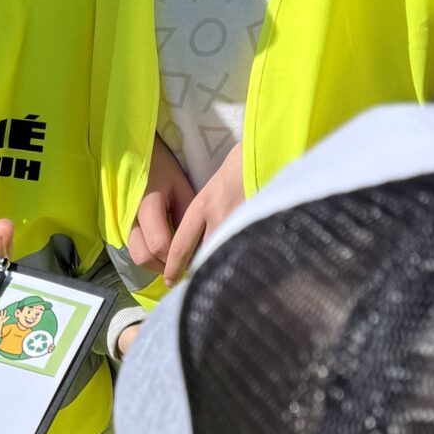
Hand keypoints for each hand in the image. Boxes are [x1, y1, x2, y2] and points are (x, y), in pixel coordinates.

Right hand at [126, 135, 193, 273]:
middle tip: (182, 267)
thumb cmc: (164, 169)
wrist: (137, 155)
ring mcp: (122, 222)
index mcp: (147, 205)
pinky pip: (134, 248)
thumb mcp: (182, 188)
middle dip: (163, 266)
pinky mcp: (121, 225)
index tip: (192, 262)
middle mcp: (130, 217)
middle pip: (142, 256)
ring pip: (135, 256)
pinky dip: (148, 255)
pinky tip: (162, 251)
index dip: (176, 260)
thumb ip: (186, 217)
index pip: (159, 245)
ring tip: (173, 260)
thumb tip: (194, 247)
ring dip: (155, 263)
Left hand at [162, 148, 245, 283]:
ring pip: (222, 256)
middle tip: (196, 282)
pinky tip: (243, 265)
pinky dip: (241, 260)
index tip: (171, 281)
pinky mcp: (258, 223)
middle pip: (201, 257)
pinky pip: (245, 250)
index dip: (175, 267)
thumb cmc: (236, 166)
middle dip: (198, 272)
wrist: (262, 150)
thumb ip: (201, 217)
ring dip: (219, 267)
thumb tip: (196, 246)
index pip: (181, 246)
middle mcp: (217, 217)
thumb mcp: (211, 191)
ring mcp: (240, 221)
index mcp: (202, 206)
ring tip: (220, 277)